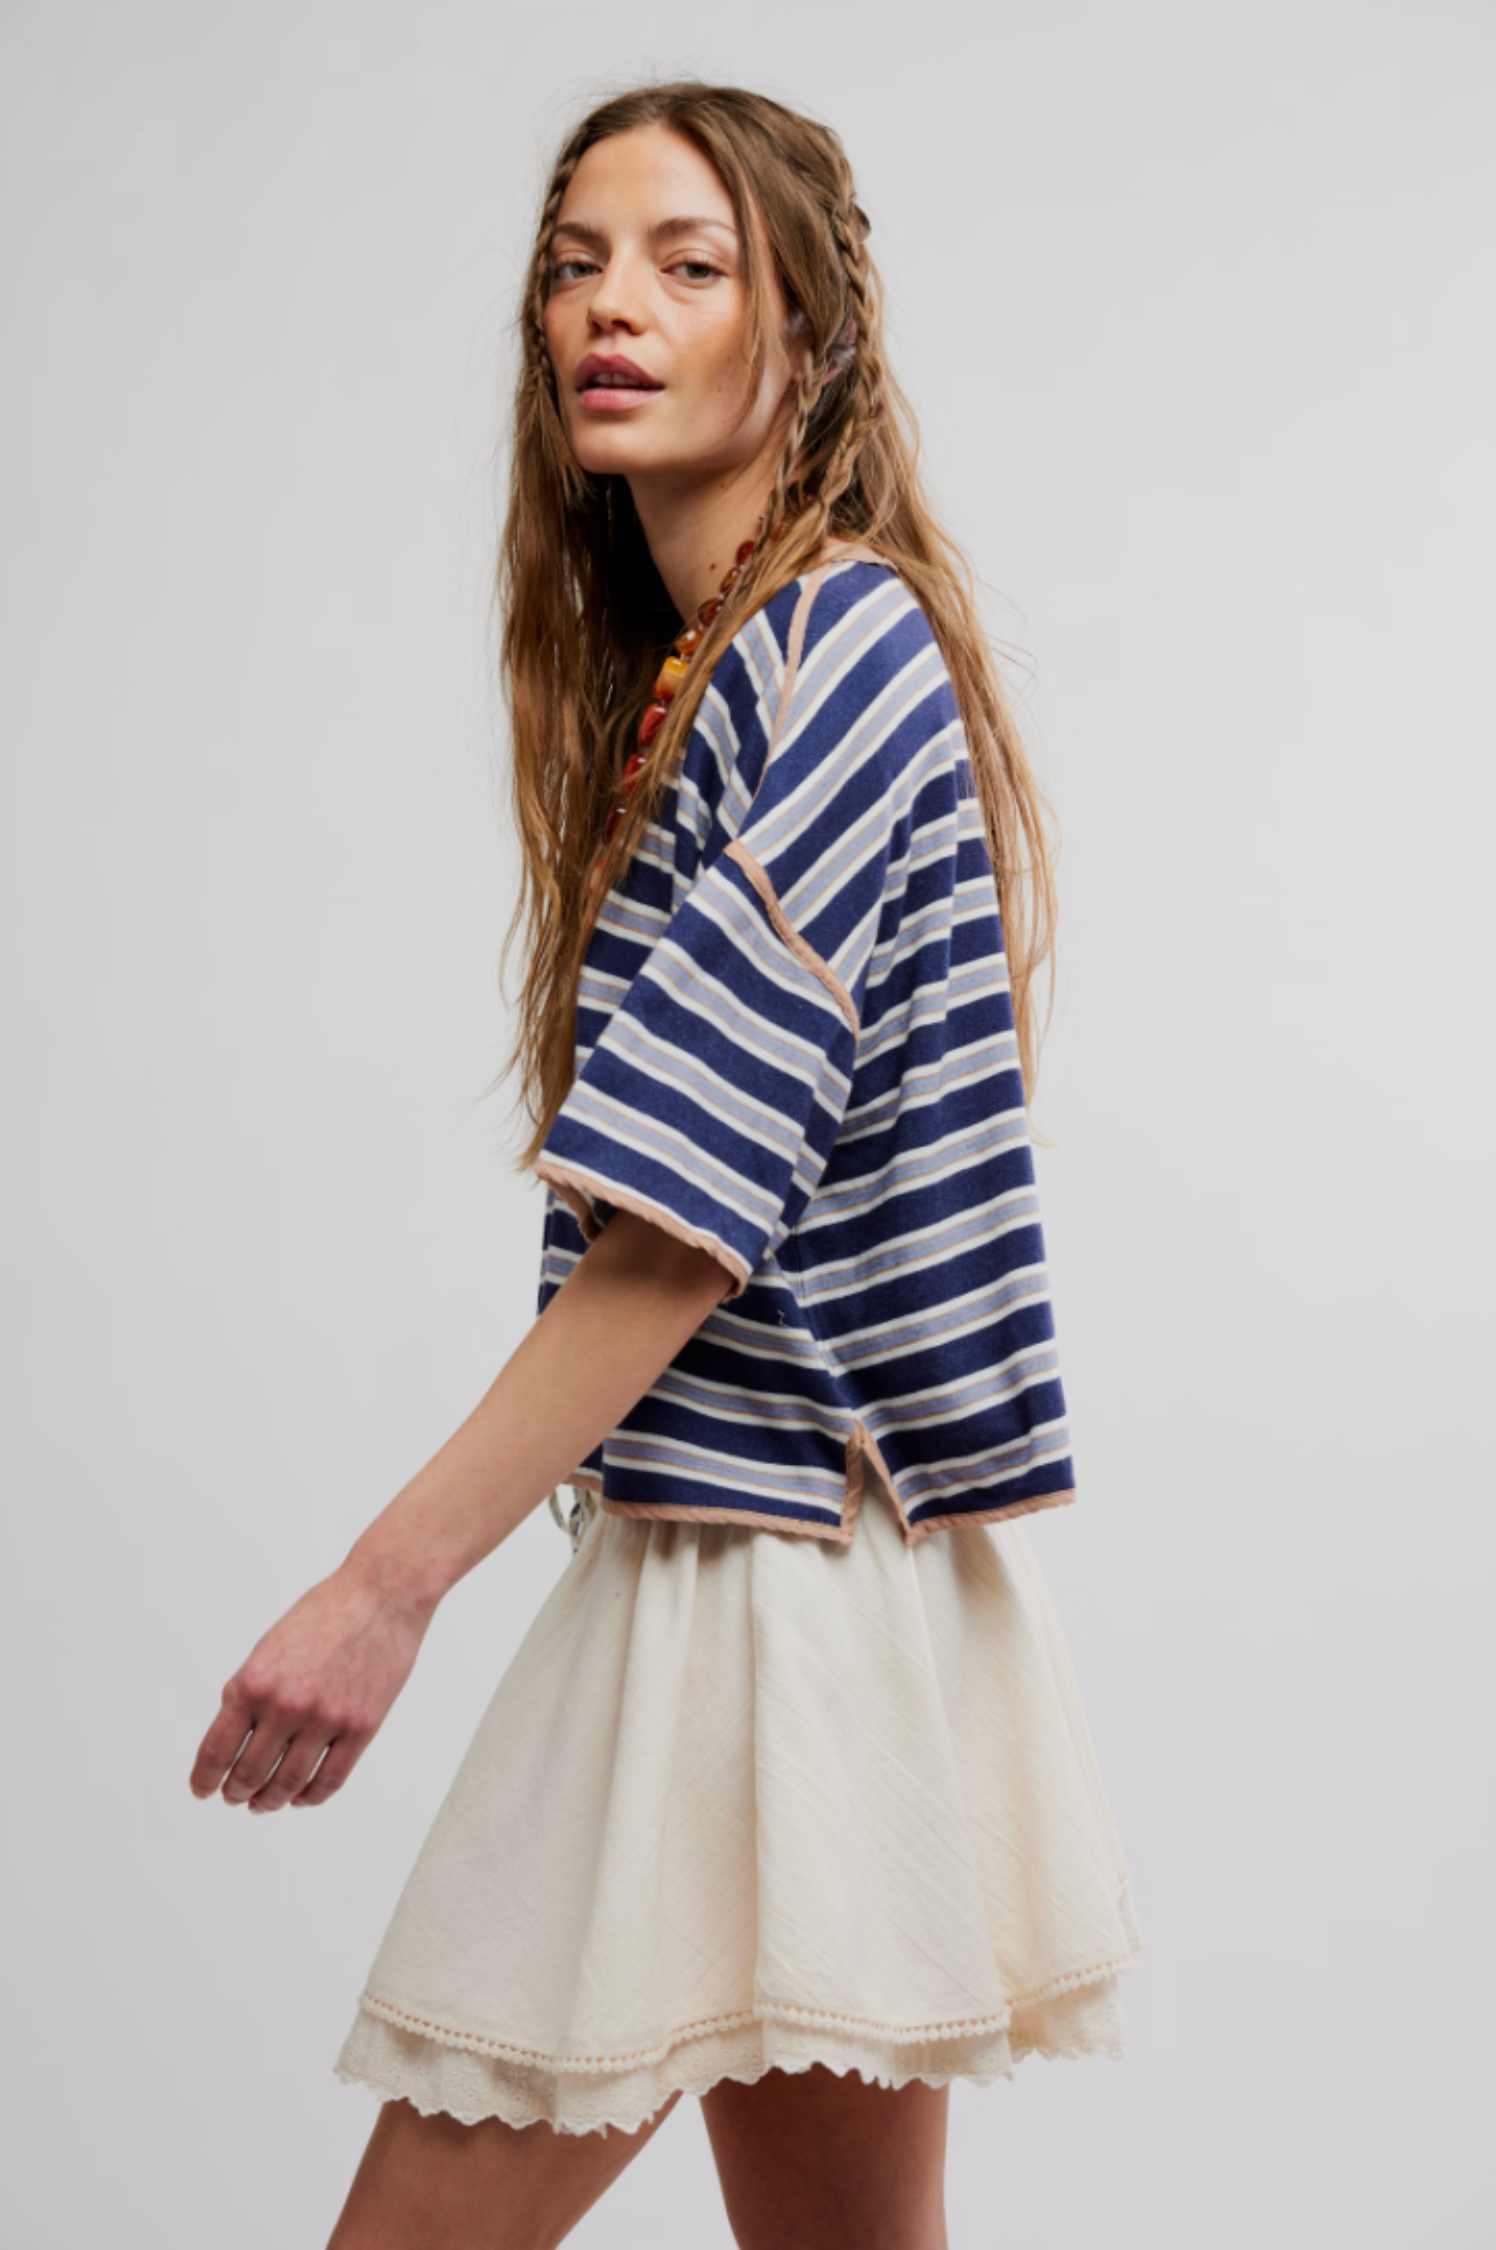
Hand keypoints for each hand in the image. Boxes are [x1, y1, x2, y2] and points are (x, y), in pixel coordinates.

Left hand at [188, 1557, 434, 1814]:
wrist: (382, 1595)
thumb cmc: (326, 1613)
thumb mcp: (269, 1647)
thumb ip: (248, 1691)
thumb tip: (233, 1737)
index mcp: (254, 1682)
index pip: (217, 1750)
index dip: (204, 1779)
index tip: (201, 1789)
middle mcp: (286, 1705)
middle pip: (249, 1774)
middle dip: (235, 1792)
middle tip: (233, 1796)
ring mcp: (326, 1719)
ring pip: (288, 1784)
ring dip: (269, 1801)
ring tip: (262, 1803)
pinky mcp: (361, 1728)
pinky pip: (330, 1780)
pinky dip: (310, 1797)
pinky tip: (300, 1797)